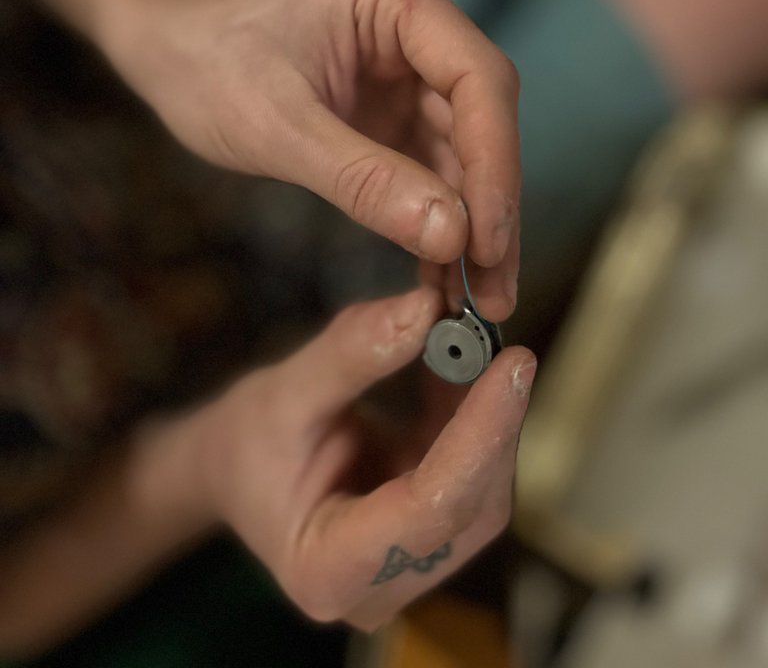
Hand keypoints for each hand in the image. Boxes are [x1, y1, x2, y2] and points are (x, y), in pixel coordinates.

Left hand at [109, 0, 519, 320]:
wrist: (167, 59)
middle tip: (497, 292)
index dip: (495, 163)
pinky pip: (433, 170)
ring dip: (472, 228)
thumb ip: (364, 180)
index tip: (491, 244)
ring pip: (466, 154)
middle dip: (490, 208)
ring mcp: (409, 70)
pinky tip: (444, 280)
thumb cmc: (207, 69)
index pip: (478, 78)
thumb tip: (453, 237)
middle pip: (482, 121)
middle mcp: (416, 27)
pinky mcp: (396, 111)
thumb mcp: (278, 129)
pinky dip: (439, 224)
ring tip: (478, 303)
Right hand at [197, 287, 535, 630]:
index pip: (431, 510)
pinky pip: (472, 474)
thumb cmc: (244, 443)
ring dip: (488, 416)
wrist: (234, 468)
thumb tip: (426, 308)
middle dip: (493, 424)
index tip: (512, 365)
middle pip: (470, 508)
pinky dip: (474, 416)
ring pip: (482, 492)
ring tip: (478, 346)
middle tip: (506, 346)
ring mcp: (411, 565)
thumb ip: (352, 355)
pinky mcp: (430, 534)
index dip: (479, 436)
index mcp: (330, 573)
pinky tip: (466, 367)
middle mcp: (382, 588)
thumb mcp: (283, 393)